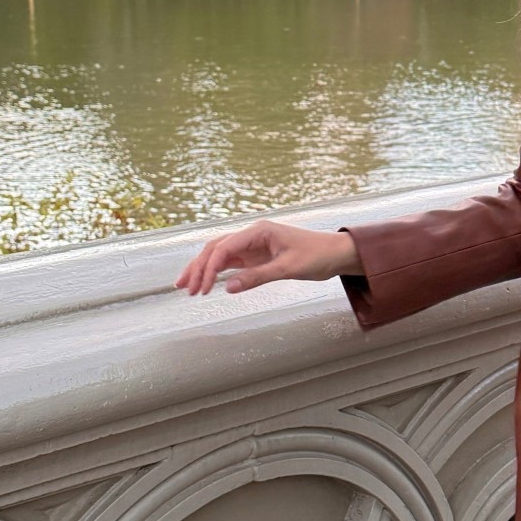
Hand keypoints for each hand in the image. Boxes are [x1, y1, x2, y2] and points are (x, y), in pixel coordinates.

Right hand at [174, 221, 362, 295]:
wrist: (335, 253)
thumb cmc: (316, 256)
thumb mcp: (287, 268)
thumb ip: (257, 277)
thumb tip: (229, 288)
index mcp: (258, 231)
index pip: (224, 248)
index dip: (209, 268)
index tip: (202, 288)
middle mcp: (251, 235)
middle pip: (215, 249)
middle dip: (198, 267)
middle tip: (184, 288)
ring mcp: (252, 245)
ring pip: (219, 255)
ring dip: (203, 269)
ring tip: (188, 288)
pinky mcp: (256, 256)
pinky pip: (231, 262)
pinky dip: (216, 272)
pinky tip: (206, 284)